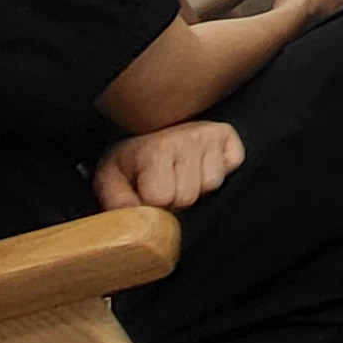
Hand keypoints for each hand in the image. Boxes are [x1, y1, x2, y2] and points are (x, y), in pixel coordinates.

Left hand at [94, 120, 243, 211]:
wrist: (152, 122)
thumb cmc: (134, 155)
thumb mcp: (111, 176)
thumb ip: (117, 201)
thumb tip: (136, 220)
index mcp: (157, 149)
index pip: (162, 198)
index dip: (153, 203)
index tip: (146, 192)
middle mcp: (187, 138)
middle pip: (189, 196)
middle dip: (175, 198)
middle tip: (164, 182)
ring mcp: (211, 135)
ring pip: (212, 185)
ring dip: (196, 186)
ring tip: (180, 172)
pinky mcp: (228, 136)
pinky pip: (231, 169)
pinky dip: (216, 171)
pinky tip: (199, 163)